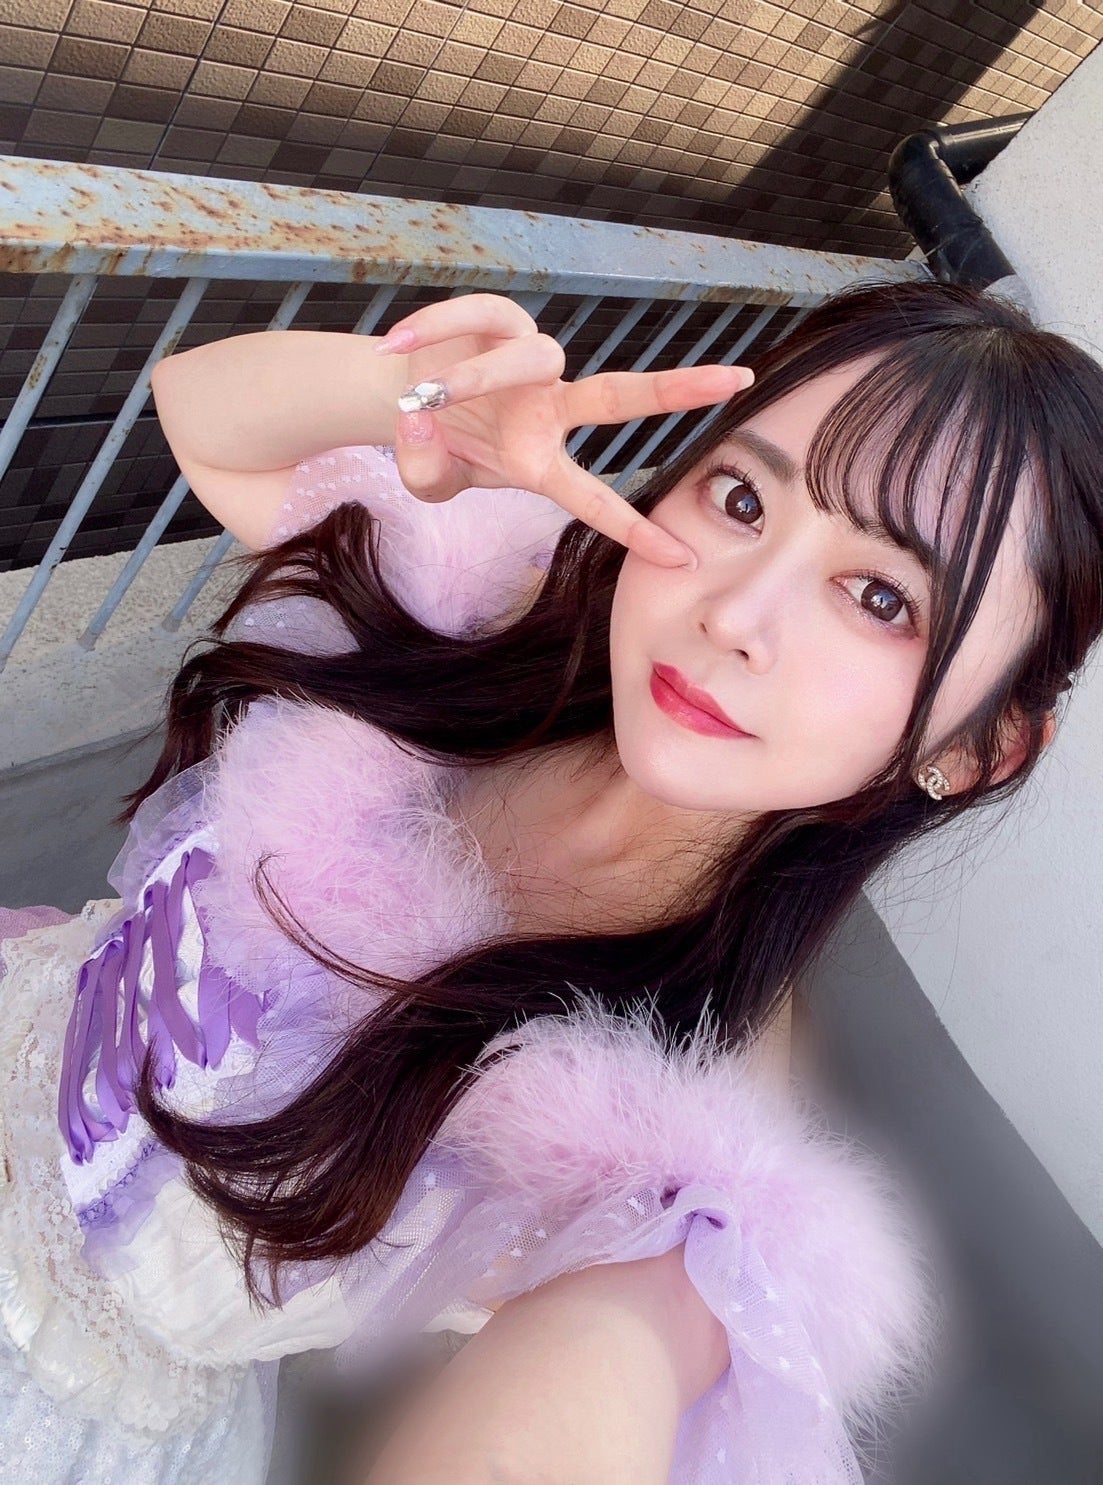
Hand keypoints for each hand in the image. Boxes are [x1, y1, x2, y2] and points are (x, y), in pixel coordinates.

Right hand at [376, 293, 752, 567]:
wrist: (399, 393)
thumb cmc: (435, 443)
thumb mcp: (429, 478)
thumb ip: (425, 472)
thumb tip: (421, 424)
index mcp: (540, 459)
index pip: (595, 500)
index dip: (634, 531)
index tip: (684, 559)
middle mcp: (549, 407)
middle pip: (619, 396)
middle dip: (677, 391)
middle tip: (736, 381)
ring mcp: (529, 360)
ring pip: (527, 360)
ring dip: (471, 382)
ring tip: (418, 401)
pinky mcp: (498, 320)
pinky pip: (476, 317)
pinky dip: (435, 333)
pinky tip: (396, 350)